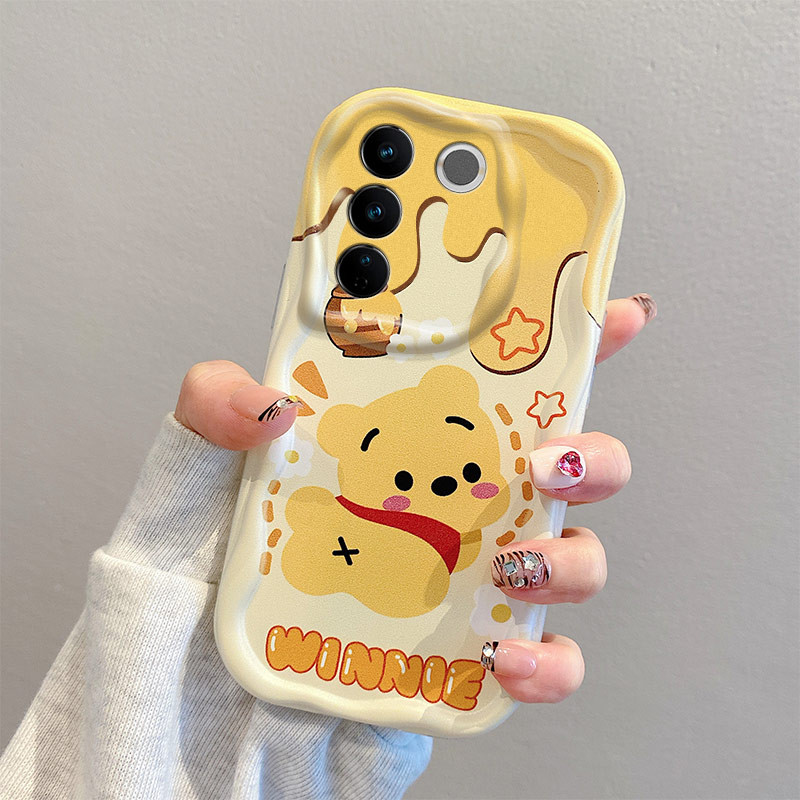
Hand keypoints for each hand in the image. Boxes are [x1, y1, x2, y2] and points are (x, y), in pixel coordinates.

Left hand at [173, 293, 655, 705]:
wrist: (205, 691)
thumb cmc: (208, 576)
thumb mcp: (195, 477)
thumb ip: (212, 414)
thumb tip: (266, 398)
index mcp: (411, 444)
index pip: (506, 381)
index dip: (573, 341)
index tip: (616, 311)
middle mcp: (456, 505)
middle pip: (570, 466)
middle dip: (592, 454)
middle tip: (549, 459)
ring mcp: (471, 578)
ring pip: (575, 556)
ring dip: (571, 554)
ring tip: (514, 563)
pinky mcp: (470, 652)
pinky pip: (545, 659)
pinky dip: (546, 660)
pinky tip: (502, 655)